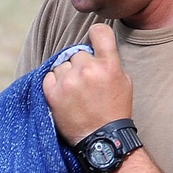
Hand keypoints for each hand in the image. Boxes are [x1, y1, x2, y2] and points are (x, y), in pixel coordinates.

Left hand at [42, 23, 133, 146]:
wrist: (102, 140)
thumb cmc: (115, 111)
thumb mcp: (124, 82)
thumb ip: (110, 62)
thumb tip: (95, 50)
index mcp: (109, 65)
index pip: (99, 32)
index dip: (95, 34)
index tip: (93, 40)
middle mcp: (88, 70)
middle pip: (77, 53)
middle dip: (81, 65)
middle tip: (86, 83)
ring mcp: (69, 82)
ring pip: (62, 65)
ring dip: (67, 74)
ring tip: (75, 92)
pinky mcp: (53, 94)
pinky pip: (48, 77)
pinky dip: (54, 83)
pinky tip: (64, 94)